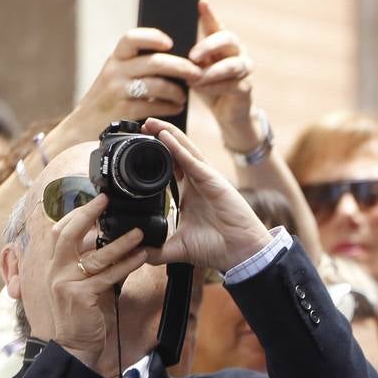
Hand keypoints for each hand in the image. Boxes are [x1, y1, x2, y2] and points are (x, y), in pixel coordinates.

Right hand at [44, 193, 151, 377]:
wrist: (75, 346)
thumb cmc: (83, 315)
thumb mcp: (85, 284)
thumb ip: (94, 263)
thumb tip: (113, 241)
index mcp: (54, 265)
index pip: (59, 231)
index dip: (76, 213)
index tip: (95, 200)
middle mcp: (56, 271)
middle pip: (66, 234)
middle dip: (86, 214)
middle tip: (106, 200)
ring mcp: (66, 283)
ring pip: (96, 256)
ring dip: (120, 242)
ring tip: (139, 232)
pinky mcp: (82, 296)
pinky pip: (109, 275)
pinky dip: (128, 264)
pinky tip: (142, 256)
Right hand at [72, 29, 202, 127]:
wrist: (84, 125)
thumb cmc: (109, 98)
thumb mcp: (116, 75)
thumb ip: (137, 65)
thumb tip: (175, 59)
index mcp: (115, 58)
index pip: (132, 38)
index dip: (152, 37)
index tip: (170, 42)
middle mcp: (115, 71)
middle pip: (155, 62)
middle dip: (181, 67)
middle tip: (197, 73)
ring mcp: (118, 91)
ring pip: (158, 85)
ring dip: (177, 91)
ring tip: (183, 96)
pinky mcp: (123, 111)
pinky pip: (155, 106)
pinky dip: (170, 106)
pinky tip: (176, 107)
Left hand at [140, 118, 272, 271]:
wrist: (240, 254)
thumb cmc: (217, 248)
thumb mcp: (178, 248)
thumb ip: (157, 250)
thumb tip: (136, 254)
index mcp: (190, 194)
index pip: (170, 167)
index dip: (156, 155)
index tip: (137, 147)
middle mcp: (198, 182)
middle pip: (177, 152)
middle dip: (159, 137)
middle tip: (141, 126)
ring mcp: (207, 179)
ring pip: (185, 150)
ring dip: (168, 134)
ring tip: (151, 123)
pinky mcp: (214, 181)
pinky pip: (193, 161)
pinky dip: (178, 148)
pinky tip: (165, 137)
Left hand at [189, 0, 258, 149]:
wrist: (226, 113)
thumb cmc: (209, 86)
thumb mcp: (197, 70)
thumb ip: (192, 59)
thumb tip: (174, 53)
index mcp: (223, 44)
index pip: (216, 25)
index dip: (210, 14)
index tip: (202, 3)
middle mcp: (237, 52)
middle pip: (229, 39)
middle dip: (210, 46)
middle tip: (193, 56)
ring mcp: (244, 70)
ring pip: (232, 65)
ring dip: (212, 72)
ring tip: (195, 78)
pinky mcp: (246, 88)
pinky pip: (232, 85)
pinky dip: (214, 87)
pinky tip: (200, 89)